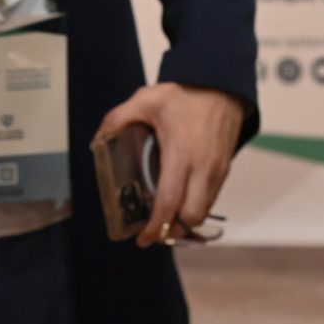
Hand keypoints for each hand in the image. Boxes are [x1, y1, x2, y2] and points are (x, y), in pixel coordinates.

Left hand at [97, 82, 244, 247]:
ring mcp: (217, 170)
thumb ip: (119, 117)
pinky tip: (181, 195)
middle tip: (155, 227)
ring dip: (185, 219)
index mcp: (181, 154)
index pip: (170, 202)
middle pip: (191, 217)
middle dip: (173, 229)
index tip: (143, 239)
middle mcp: (203, 168)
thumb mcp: (147, 99)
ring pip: (204, 211)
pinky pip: (211, 198)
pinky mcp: (225, 169)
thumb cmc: (186, 93)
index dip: (156, 227)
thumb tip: (98, 138)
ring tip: (166, 215)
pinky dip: (196, 204)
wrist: (222, 84)